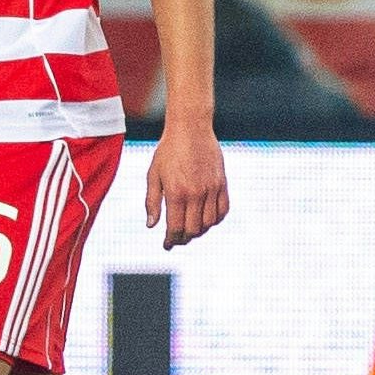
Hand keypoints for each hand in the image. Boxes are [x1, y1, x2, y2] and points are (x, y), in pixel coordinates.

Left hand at [145, 120, 228, 249]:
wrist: (191, 129)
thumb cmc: (167, 152)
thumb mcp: (153, 176)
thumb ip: (152, 202)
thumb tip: (151, 226)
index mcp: (177, 193)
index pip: (176, 228)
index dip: (171, 240)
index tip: (167, 245)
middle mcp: (197, 193)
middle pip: (194, 230)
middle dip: (184, 239)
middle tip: (176, 239)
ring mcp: (212, 188)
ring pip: (209, 223)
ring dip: (199, 231)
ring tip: (189, 230)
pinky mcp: (222, 183)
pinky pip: (223, 210)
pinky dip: (215, 220)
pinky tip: (205, 220)